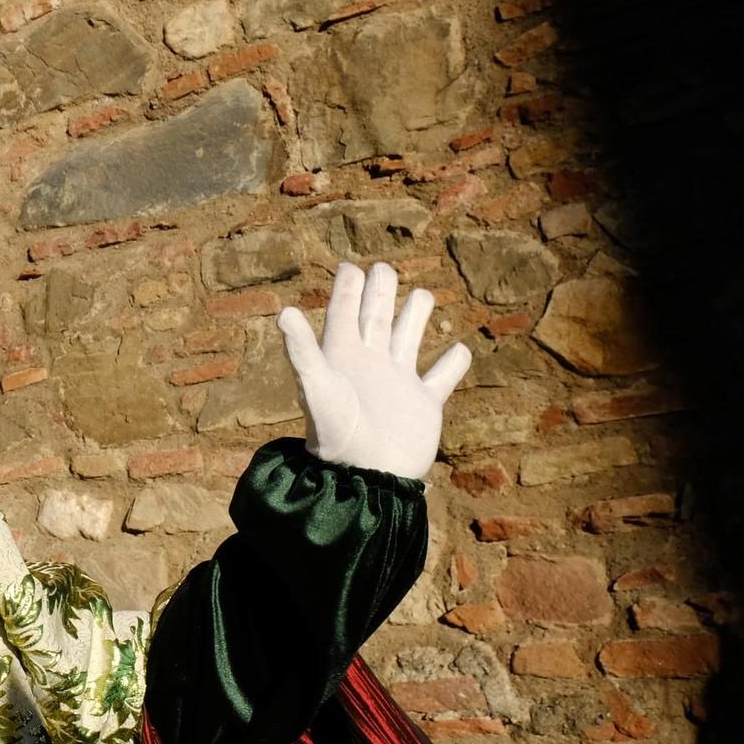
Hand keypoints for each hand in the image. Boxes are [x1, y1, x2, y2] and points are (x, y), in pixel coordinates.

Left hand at [276, 261, 470, 479]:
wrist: (366, 476)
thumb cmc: (336, 432)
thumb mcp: (316, 385)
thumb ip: (301, 349)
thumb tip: (284, 311)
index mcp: (343, 357)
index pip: (343, 313)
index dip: (346, 290)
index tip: (349, 267)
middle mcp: (370, 365)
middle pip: (375, 319)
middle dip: (379, 294)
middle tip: (382, 268)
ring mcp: (397, 384)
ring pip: (408, 340)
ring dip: (414, 319)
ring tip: (421, 295)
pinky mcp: (423, 405)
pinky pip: (440, 379)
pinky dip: (452, 365)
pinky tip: (459, 350)